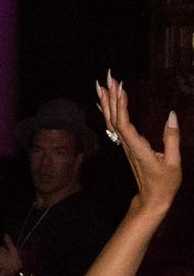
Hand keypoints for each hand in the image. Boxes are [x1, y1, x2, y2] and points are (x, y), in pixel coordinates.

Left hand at [96, 73, 181, 220]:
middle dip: (110, 97)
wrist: (152, 199)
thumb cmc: (164, 183)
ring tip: (103, 84)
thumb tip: (172, 115)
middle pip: (113, 119)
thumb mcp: (173, 162)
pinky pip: (114, 127)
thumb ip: (172, 138)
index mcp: (137, 148)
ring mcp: (125, 146)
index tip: (121, 88)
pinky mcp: (127, 146)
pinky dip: (110, 112)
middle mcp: (127, 146)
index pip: (124, 124)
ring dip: (107, 102)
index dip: (120, 106)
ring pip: (111, 122)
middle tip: (108, 76)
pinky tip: (106, 103)